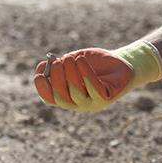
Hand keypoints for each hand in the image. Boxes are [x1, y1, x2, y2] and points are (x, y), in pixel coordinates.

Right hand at [33, 41, 161, 112]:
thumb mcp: (75, 60)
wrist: (122, 63)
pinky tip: (81, 60)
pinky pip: (93, 88)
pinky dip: (86, 74)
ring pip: (76, 93)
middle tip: (58, 61)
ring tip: (72, 58)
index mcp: (67, 97)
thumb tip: (47, 64)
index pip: (49, 98)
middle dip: (56, 78)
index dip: (41, 86)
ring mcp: (91, 103)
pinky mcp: (105, 99)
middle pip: (60, 96)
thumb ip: (61, 64)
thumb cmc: (96, 63)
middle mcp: (77, 104)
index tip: (39, 71)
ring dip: (71, 74)